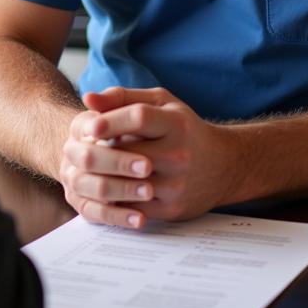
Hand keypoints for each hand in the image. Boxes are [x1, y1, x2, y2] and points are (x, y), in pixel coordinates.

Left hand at [59, 86, 233, 227]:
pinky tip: (106, 187)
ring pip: (128, 183)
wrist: (223, 166)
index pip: (139, 117)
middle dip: (102, 151)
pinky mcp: (172, 210)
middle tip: (84, 149)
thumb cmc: (184, 128)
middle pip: (128, 152)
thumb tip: (88, 98)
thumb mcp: (161, 103)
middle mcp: (179, 155)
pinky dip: (115, 198)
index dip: (110, 120)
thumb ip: (123, 98)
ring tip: (92, 168)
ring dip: (105, 176)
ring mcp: (176, 185)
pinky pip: (133, 206)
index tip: (89, 125)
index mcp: (176, 124)